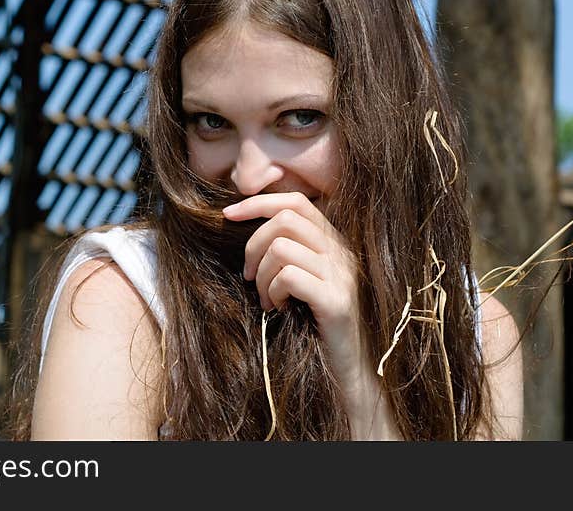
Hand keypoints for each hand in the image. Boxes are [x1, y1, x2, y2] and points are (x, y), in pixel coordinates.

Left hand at [222, 192, 371, 404]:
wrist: (344, 370)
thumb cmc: (311, 324)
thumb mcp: (299, 280)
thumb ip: (285, 251)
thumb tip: (242, 223)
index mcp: (332, 242)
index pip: (295, 203)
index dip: (258, 203)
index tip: (228, 215)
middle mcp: (341, 252)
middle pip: (285, 220)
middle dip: (254, 246)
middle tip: (249, 278)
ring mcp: (342, 275)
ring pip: (281, 248)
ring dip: (262, 276)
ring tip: (267, 300)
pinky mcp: (336, 300)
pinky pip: (288, 277)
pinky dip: (273, 292)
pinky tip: (279, 309)